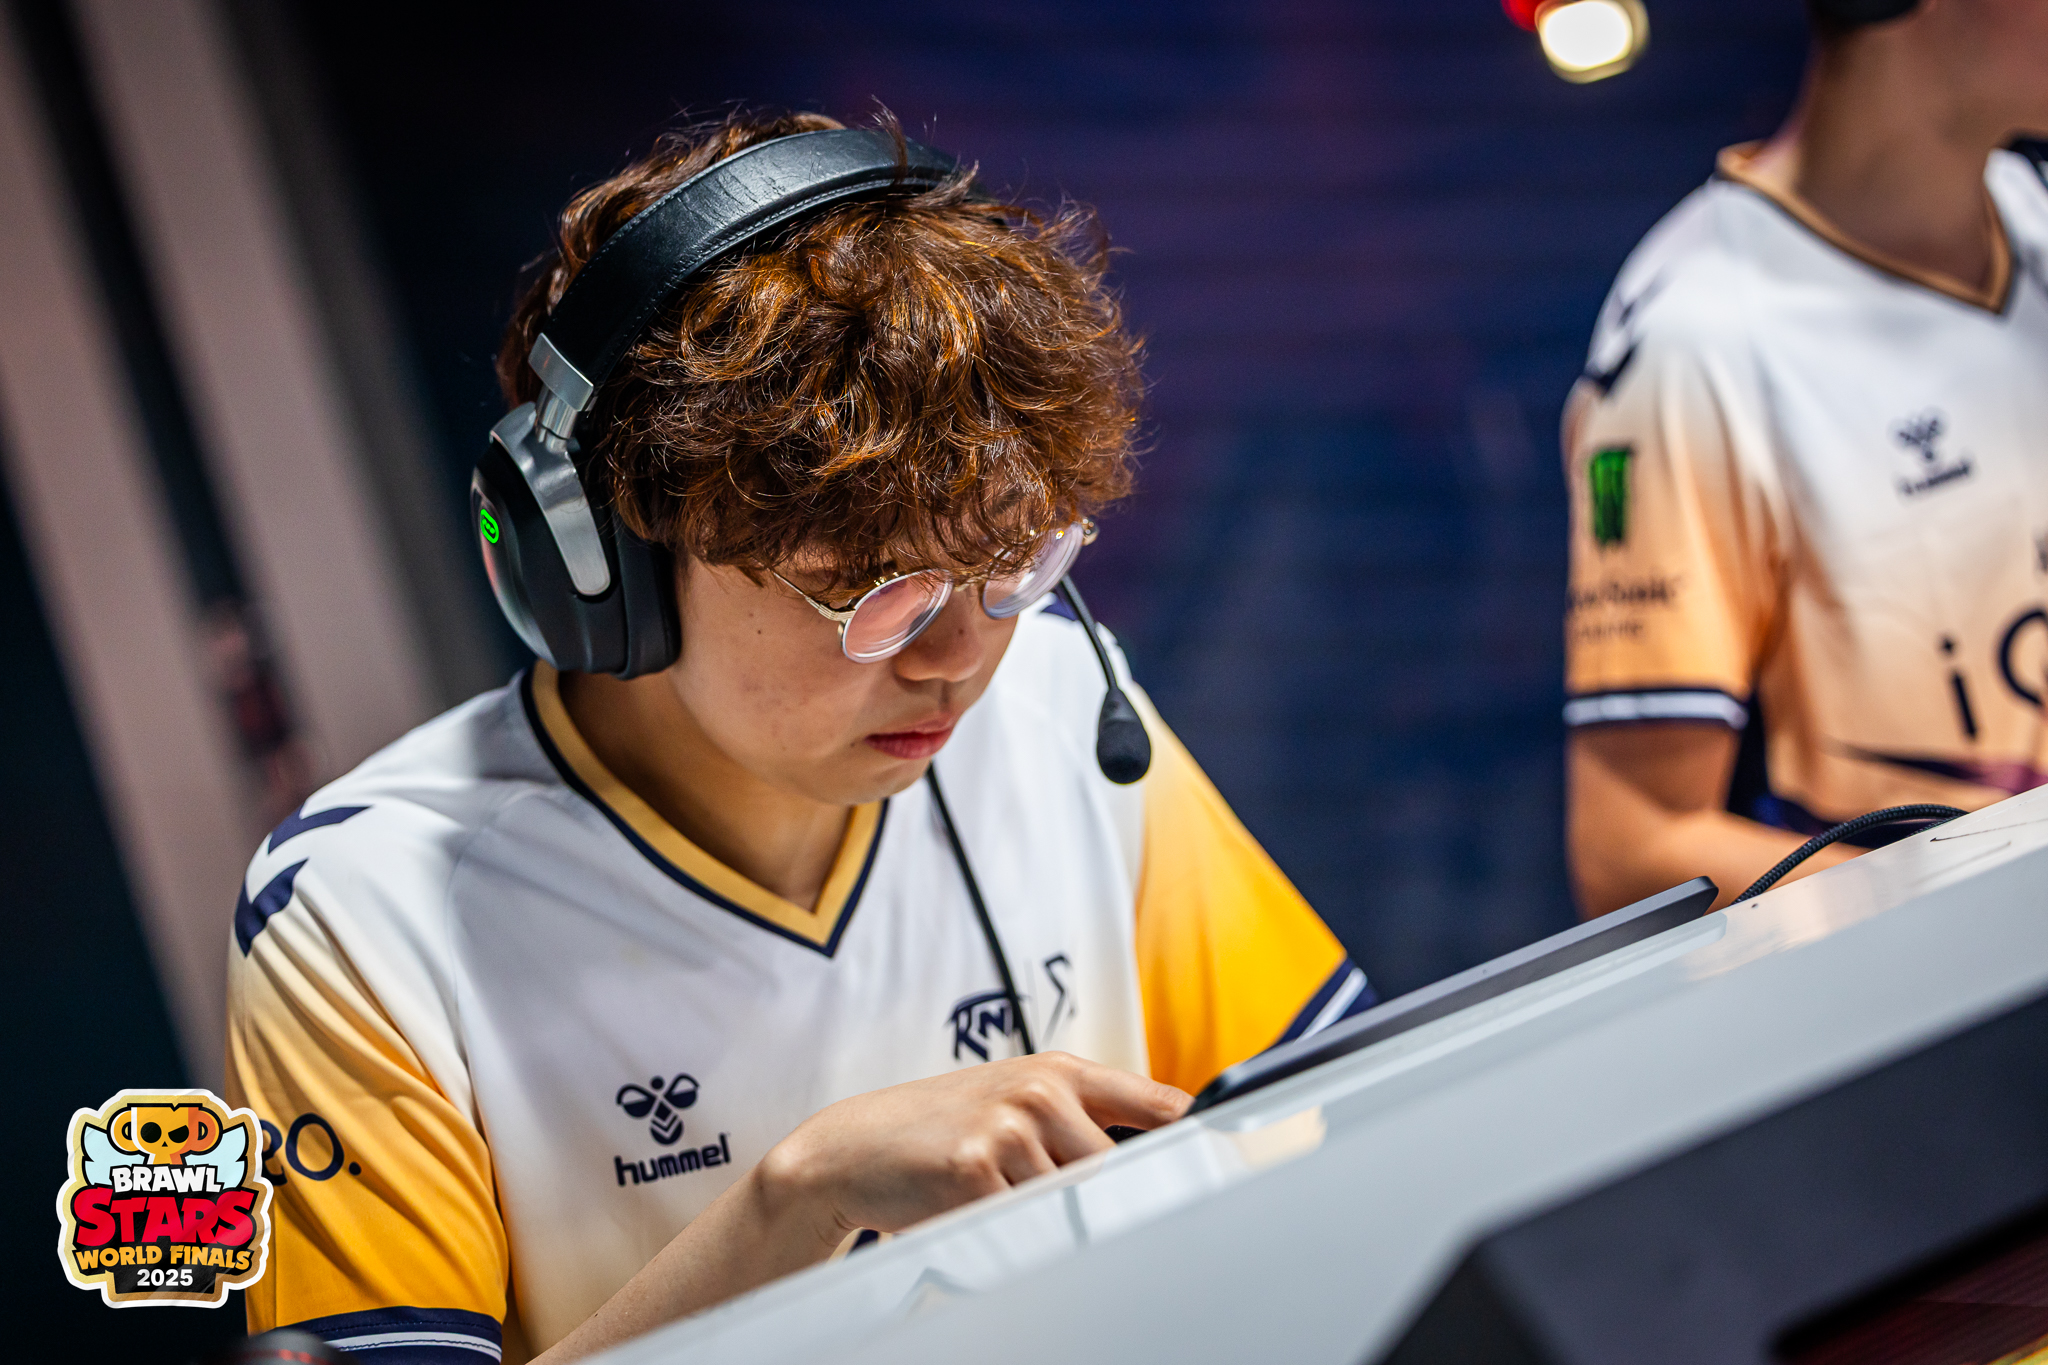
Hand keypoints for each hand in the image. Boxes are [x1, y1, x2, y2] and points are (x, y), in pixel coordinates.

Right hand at [758, 1052, 1189, 1251]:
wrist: (854, 1147)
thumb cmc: (942, 1129)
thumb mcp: (1015, 1102)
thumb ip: (1083, 1121)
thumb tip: (1167, 1152)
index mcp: (1060, 1072)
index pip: (1159, 1104)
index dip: (1202, 1136)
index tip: (1237, 1160)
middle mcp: (1042, 1091)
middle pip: (1120, 1171)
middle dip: (1102, 1201)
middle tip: (1068, 1209)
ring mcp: (1011, 1126)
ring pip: (1075, 1203)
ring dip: (1043, 1219)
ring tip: (994, 1199)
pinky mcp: (978, 1168)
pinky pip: (1025, 1224)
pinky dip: (1008, 1235)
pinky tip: (971, 1213)